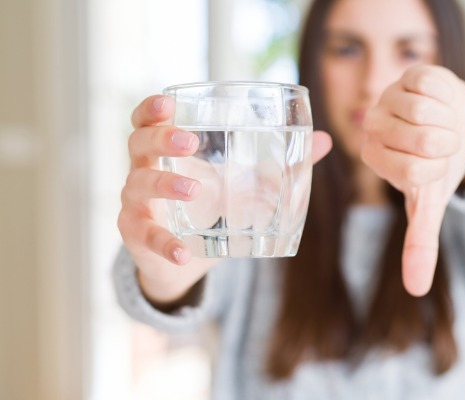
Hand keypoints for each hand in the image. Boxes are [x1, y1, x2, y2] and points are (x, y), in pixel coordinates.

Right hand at [118, 95, 332, 302]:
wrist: (184, 260)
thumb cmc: (213, 209)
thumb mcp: (246, 186)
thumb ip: (282, 165)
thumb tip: (323, 140)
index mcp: (167, 151)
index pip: (147, 120)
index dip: (152, 108)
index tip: (168, 102)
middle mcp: (144, 171)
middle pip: (138, 143)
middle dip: (161, 139)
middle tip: (190, 142)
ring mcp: (137, 204)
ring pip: (136, 185)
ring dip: (164, 185)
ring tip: (194, 190)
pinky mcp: (137, 236)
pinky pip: (144, 236)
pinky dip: (164, 243)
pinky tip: (183, 252)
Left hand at [361, 65, 464, 295]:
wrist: (457, 125)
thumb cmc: (439, 166)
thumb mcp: (430, 204)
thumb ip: (420, 244)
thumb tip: (416, 290)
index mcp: (376, 159)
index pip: (415, 171)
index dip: (439, 169)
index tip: (437, 165)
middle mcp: (374, 127)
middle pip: (421, 139)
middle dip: (446, 145)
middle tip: (443, 143)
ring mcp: (390, 96)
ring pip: (426, 111)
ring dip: (449, 121)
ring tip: (444, 123)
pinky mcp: (409, 74)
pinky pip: (433, 85)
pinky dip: (449, 98)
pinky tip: (442, 103)